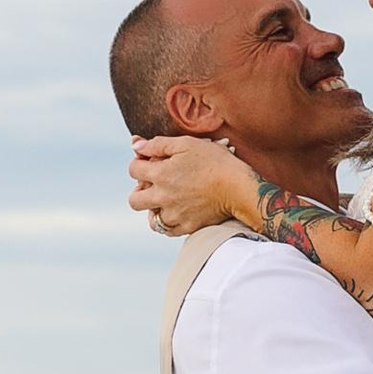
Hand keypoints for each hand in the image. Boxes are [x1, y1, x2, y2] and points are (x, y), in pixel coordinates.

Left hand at [130, 136, 258, 235]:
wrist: (239, 188)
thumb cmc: (215, 162)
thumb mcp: (187, 144)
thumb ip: (158, 144)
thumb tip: (135, 145)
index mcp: (161, 174)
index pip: (133, 169)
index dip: (139, 162)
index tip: (150, 161)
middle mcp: (163, 197)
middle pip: (134, 200)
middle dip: (139, 191)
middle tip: (153, 185)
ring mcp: (174, 214)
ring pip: (151, 218)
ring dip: (155, 208)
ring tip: (167, 199)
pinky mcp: (187, 226)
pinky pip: (168, 229)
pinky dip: (170, 220)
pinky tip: (179, 210)